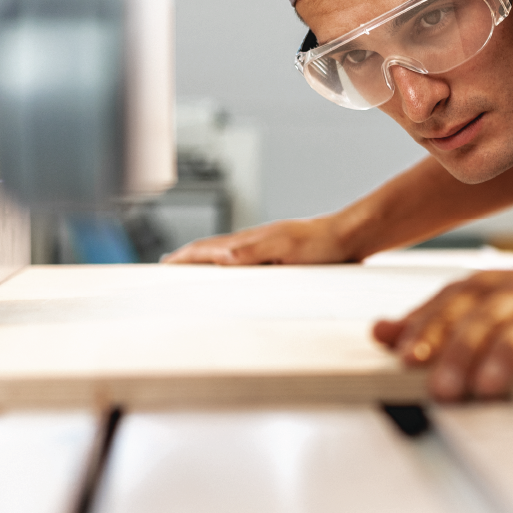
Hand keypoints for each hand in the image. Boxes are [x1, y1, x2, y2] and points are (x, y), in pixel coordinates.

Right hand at [161, 216, 349, 264]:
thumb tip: (221, 257)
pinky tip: (235, 276)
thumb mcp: (287, 249)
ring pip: (227, 256)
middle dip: (187, 261)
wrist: (352, 236)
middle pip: (211, 251)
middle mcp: (255, 243)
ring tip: (191, 276)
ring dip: (206, 264)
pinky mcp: (280, 256)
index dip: (182, 258)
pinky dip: (230, 269)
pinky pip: (246, 263)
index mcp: (250, 241)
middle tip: (167, 273)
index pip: (205, 249)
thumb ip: (254, 252)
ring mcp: (267, 248)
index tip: (161, 268)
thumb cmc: (324, 243)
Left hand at [372, 248, 512, 400]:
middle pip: (488, 316)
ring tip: (488, 385)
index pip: (454, 303)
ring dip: (507, 352)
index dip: (429, 329)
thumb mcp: (487, 299)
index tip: (406, 358)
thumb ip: (436, 318)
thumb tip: (381, 333)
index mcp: (494, 286)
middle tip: (443, 389)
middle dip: (461, 351)